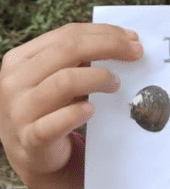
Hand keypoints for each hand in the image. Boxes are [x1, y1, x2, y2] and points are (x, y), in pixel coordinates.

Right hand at [0, 23, 142, 188]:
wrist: (34, 155)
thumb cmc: (53, 107)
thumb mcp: (59, 77)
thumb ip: (80, 58)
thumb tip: (126, 40)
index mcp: (20, 59)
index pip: (67, 34)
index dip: (104, 32)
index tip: (132, 38)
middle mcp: (14, 82)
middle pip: (68, 50)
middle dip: (109, 47)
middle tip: (136, 54)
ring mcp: (18, 111)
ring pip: (64, 81)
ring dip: (98, 78)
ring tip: (116, 84)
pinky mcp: (29, 139)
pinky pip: (55, 123)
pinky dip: (76, 113)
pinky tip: (91, 110)